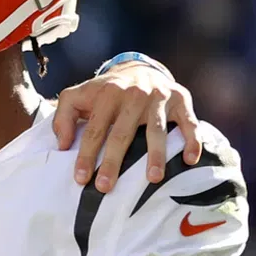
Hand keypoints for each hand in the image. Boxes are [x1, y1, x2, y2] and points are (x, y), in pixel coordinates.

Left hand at [52, 62, 202, 192]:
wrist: (139, 68)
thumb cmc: (104, 92)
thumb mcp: (77, 97)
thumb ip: (63, 117)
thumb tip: (63, 145)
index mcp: (106, 95)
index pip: (94, 130)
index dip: (86, 155)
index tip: (81, 179)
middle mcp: (133, 95)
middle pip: (122, 133)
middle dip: (113, 162)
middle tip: (106, 187)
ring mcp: (158, 97)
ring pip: (156, 130)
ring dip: (156, 155)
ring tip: (153, 178)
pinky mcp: (181, 100)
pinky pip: (189, 122)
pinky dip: (192, 140)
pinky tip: (189, 160)